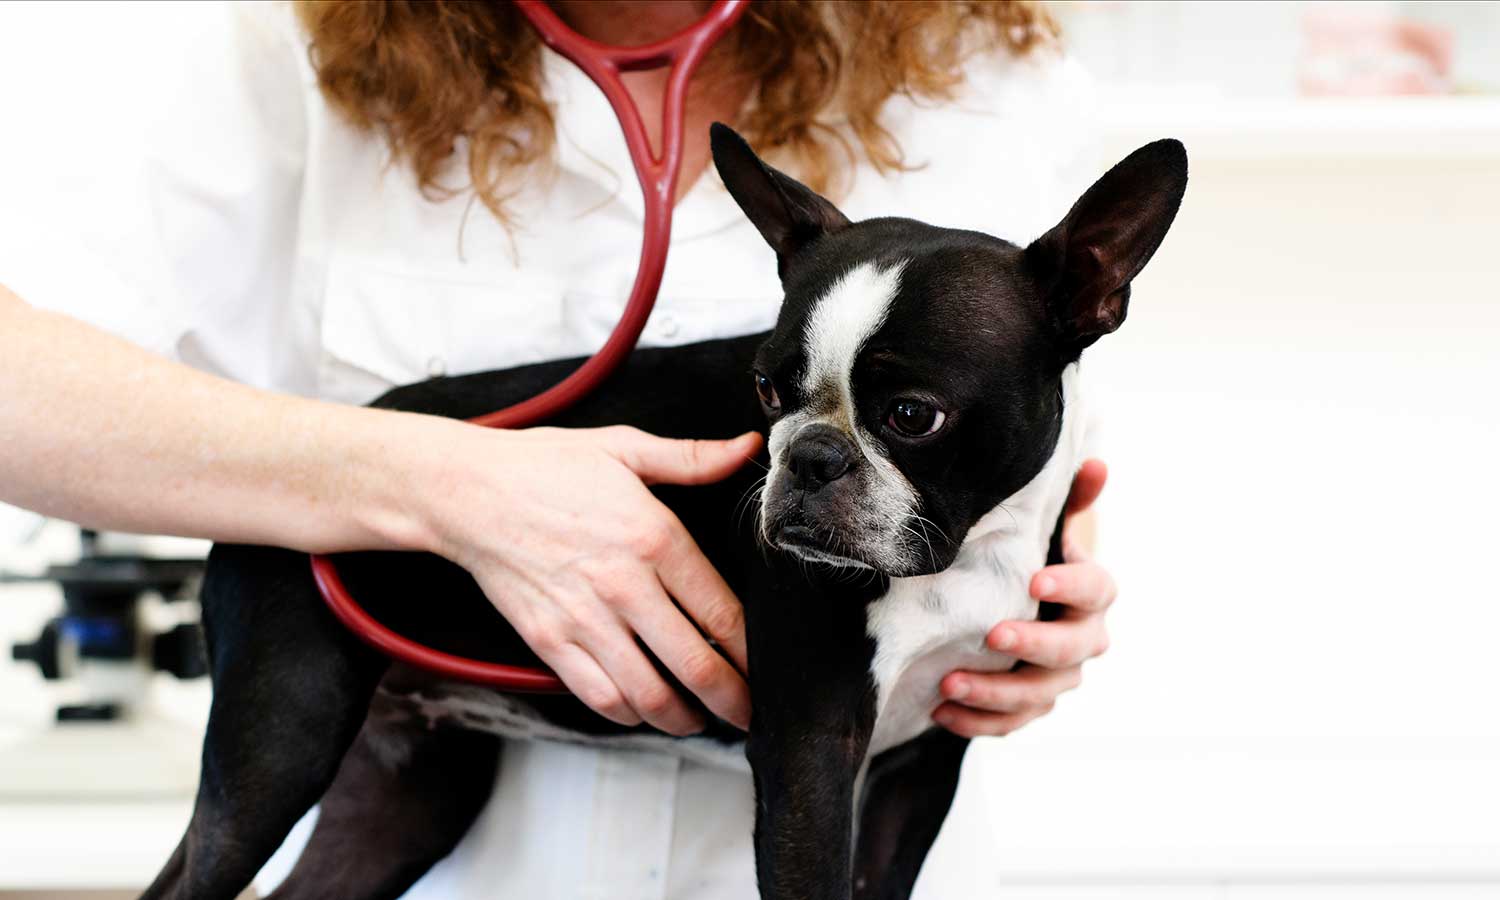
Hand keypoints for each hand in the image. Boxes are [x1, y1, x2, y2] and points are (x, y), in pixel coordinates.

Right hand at [414, 423, 760, 735]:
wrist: (467, 492)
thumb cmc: (544, 467)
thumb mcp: (624, 448)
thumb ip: (691, 457)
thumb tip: (744, 448)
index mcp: (654, 537)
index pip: (721, 613)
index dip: (751, 653)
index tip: (764, 668)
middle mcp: (624, 585)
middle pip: (694, 665)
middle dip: (731, 700)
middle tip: (748, 714)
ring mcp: (584, 619)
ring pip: (649, 694)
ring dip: (683, 718)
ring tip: (700, 719)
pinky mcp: (549, 641)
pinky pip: (599, 696)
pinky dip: (629, 714)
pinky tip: (644, 709)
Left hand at [932, 459, 1114, 737]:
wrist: (1017, 602)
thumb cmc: (1028, 558)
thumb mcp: (1044, 528)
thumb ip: (1068, 500)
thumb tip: (1095, 463)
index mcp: (1091, 593)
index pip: (1096, 589)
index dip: (1070, 584)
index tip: (1035, 578)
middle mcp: (1084, 639)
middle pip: (1071, 650)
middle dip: (1032, 644)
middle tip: (993, 636)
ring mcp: (1059, 678)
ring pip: (1039, 695)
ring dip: (996, 694)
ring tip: (949, 685)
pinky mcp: (1031, 706)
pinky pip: (1011, 723)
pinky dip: (978, 723)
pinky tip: (942, 713)